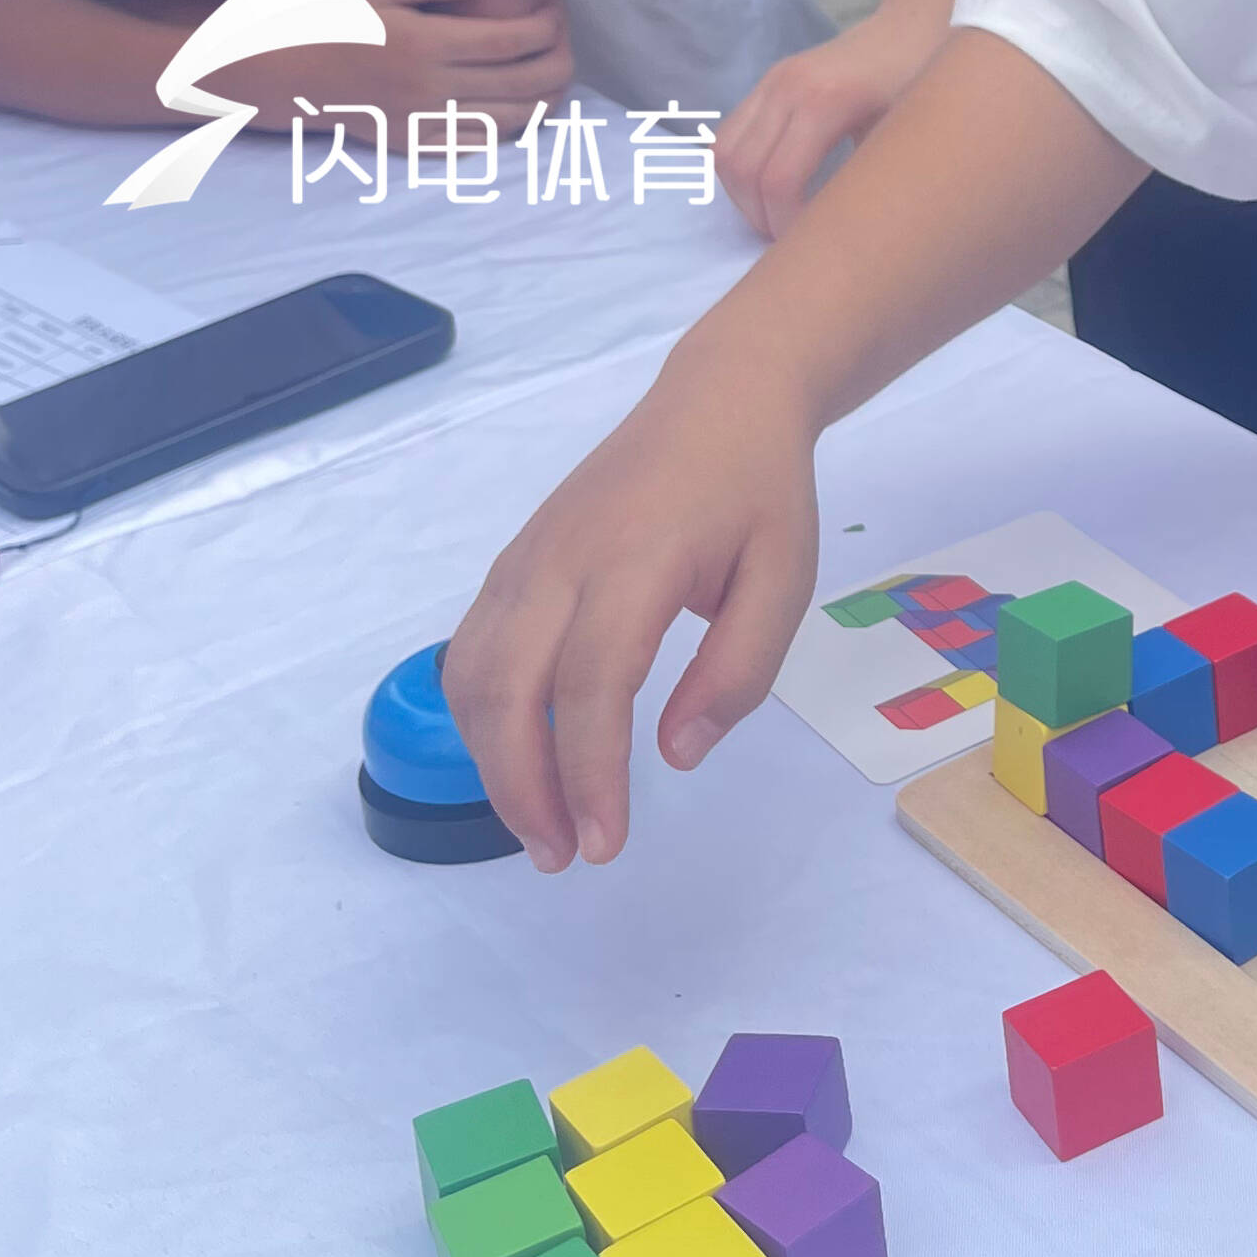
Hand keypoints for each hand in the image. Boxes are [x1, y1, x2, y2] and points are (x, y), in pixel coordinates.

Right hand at [249, 0, 572, 132]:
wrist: (289, 75)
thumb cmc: (337, 21)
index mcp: (422, 44)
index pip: (509, 42)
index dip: (545, 30)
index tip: (557, 16)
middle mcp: (428, 88)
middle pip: (522, 84)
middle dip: (558, 64)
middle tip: (567, 45)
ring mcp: (423, 122)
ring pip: (510, 121)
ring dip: (544, 101)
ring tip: (556, 78)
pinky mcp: (416, 145)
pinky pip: (479, 144)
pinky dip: (510, 129)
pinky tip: (521, 109)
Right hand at [445, 354, 822, 866]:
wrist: (718, 400)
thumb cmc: (758, 492)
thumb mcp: (785, 579)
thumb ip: (739, 672)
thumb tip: (675, 755)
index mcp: (634, 559)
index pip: (591, 686)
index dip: (588, 776)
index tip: (605, 844)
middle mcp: (560, 559)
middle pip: (505, 689)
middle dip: (521, 787)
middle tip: (564, 856)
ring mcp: (526, 558)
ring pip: (471, 674)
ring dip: (491, 760)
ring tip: (542, 822)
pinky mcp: (513, 563)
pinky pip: (473, 650)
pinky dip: (483, 716)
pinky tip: (525, 757)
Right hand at [718, 1, 943, 236]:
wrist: (913, 25)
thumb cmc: (923, 80)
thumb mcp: (908, 130)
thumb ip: (872, 174)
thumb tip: (847, 230)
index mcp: (826, 100)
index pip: (779, 180)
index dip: (786, 223)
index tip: (811, 244)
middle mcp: (788, 87)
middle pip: (742, 170)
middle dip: (758, 216)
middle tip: (789, 241)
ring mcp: (773, 80)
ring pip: (723, 152)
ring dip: (740, 195)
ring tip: (775, 218)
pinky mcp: (769, 81)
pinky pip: (728, 133)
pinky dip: (737, 168)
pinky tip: (769, 188)